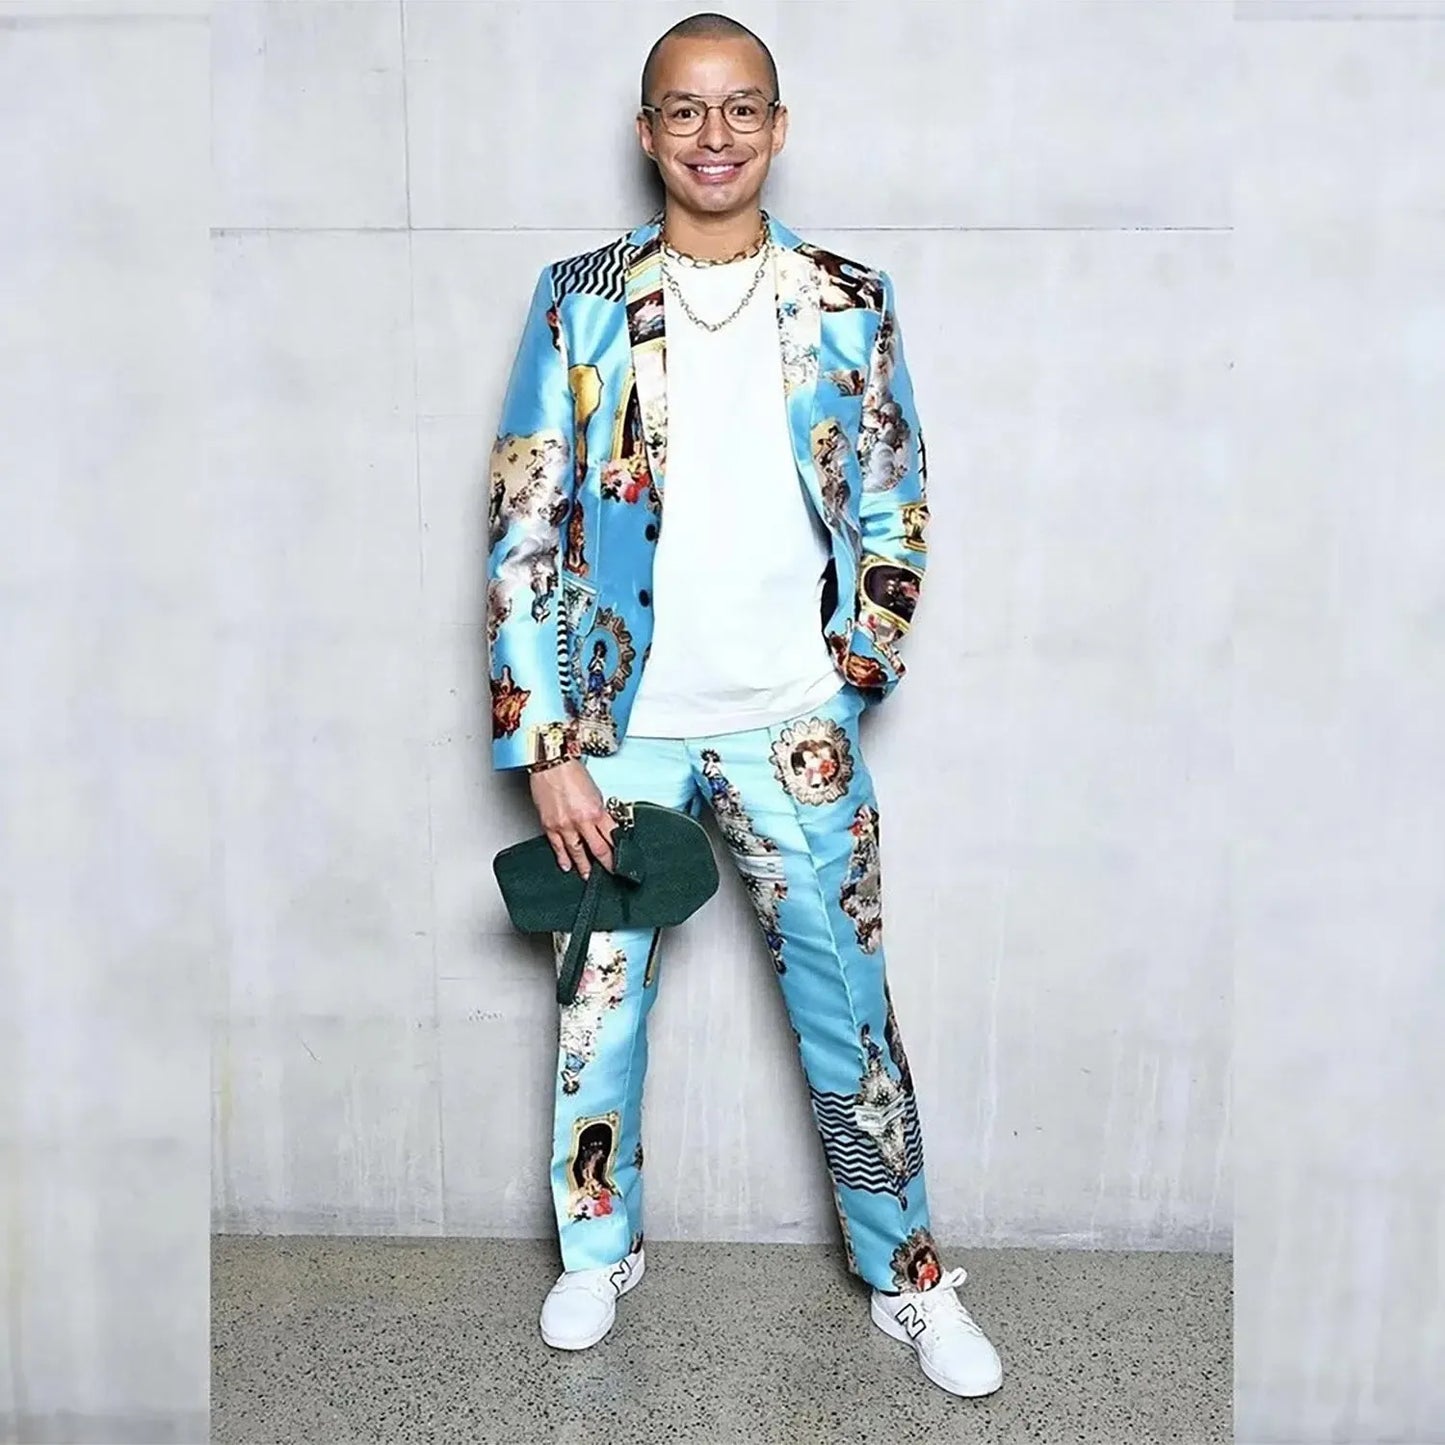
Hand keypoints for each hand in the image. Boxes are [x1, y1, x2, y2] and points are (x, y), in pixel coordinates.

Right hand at [528, 761, 614, 878]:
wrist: (550, 763)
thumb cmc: (571, 772)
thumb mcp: (595, 792)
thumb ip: (600, 812)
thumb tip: (604, 826)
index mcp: (597, 811)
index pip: (613, 838)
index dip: (619, 851)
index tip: (623, 860)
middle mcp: (582, 821)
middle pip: (599, 850)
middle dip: (607, 864)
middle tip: (611, 873)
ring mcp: (565, 826)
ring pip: (578, 853)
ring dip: (585, 867)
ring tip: (589, 876)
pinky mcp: (549, 826)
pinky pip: (558, 847)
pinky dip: (563, 858)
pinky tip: (567, 866)